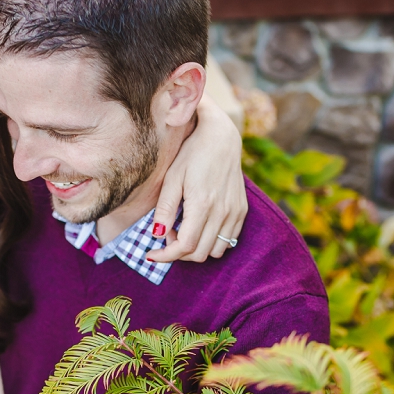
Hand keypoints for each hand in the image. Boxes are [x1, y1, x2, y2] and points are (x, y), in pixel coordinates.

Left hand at [146, 93, 247, 262]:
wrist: (221, 137)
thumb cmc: (192, 154)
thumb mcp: (171, 177)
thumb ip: (165, 208)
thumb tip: (157, 234)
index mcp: (202, 204)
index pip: (184, 246)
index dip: (166, 256)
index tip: (151, 254)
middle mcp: (222, 211)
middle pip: (199, 253)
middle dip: (178, 252)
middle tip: (167, 233)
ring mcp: (235, 212)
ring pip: (215, 251)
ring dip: (196, 248)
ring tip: (183, 230)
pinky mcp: (242, 210)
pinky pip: (228, 241)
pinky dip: (212, 242)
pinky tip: (200, 226)